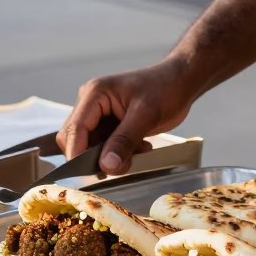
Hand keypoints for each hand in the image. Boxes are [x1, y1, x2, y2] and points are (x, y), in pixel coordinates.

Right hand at [58, 58, 190, 173]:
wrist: (181, 82)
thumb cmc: (166, 88)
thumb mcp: (146, 116)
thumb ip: (124, 141)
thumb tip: (106, 166)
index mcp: (94, 94)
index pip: (74, 129)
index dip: (77, 154)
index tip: (89, 173)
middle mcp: (92, 104)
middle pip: (77, 139)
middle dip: (96, 157)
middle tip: (122, 164)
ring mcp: (100, 114)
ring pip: (92, 146)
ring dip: (112, 155)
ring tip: (139, 149)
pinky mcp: (111, 124)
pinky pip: (106, 146)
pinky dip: (121, 152)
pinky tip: (141, 146)